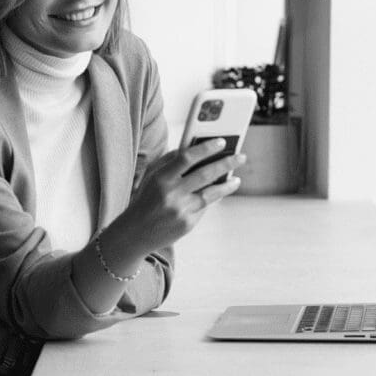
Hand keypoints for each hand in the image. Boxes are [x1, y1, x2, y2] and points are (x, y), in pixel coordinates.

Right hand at [113, 139, 244, 254]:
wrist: (135, 233)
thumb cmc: (145, 199)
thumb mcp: (151, 176)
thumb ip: (170, 160)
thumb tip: (195, 148)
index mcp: (161, 178)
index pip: (187, 158)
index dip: (206, 148)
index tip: (222, 142)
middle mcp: (172, 194)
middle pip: (205, 174)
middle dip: (226, 163)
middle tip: (241, 156)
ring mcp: (181, 210)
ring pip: (211, 194)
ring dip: (227, 185)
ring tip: (236, 179)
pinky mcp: (187, 224)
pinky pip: (205, 207)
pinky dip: (212, 198)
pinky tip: (220, 192)